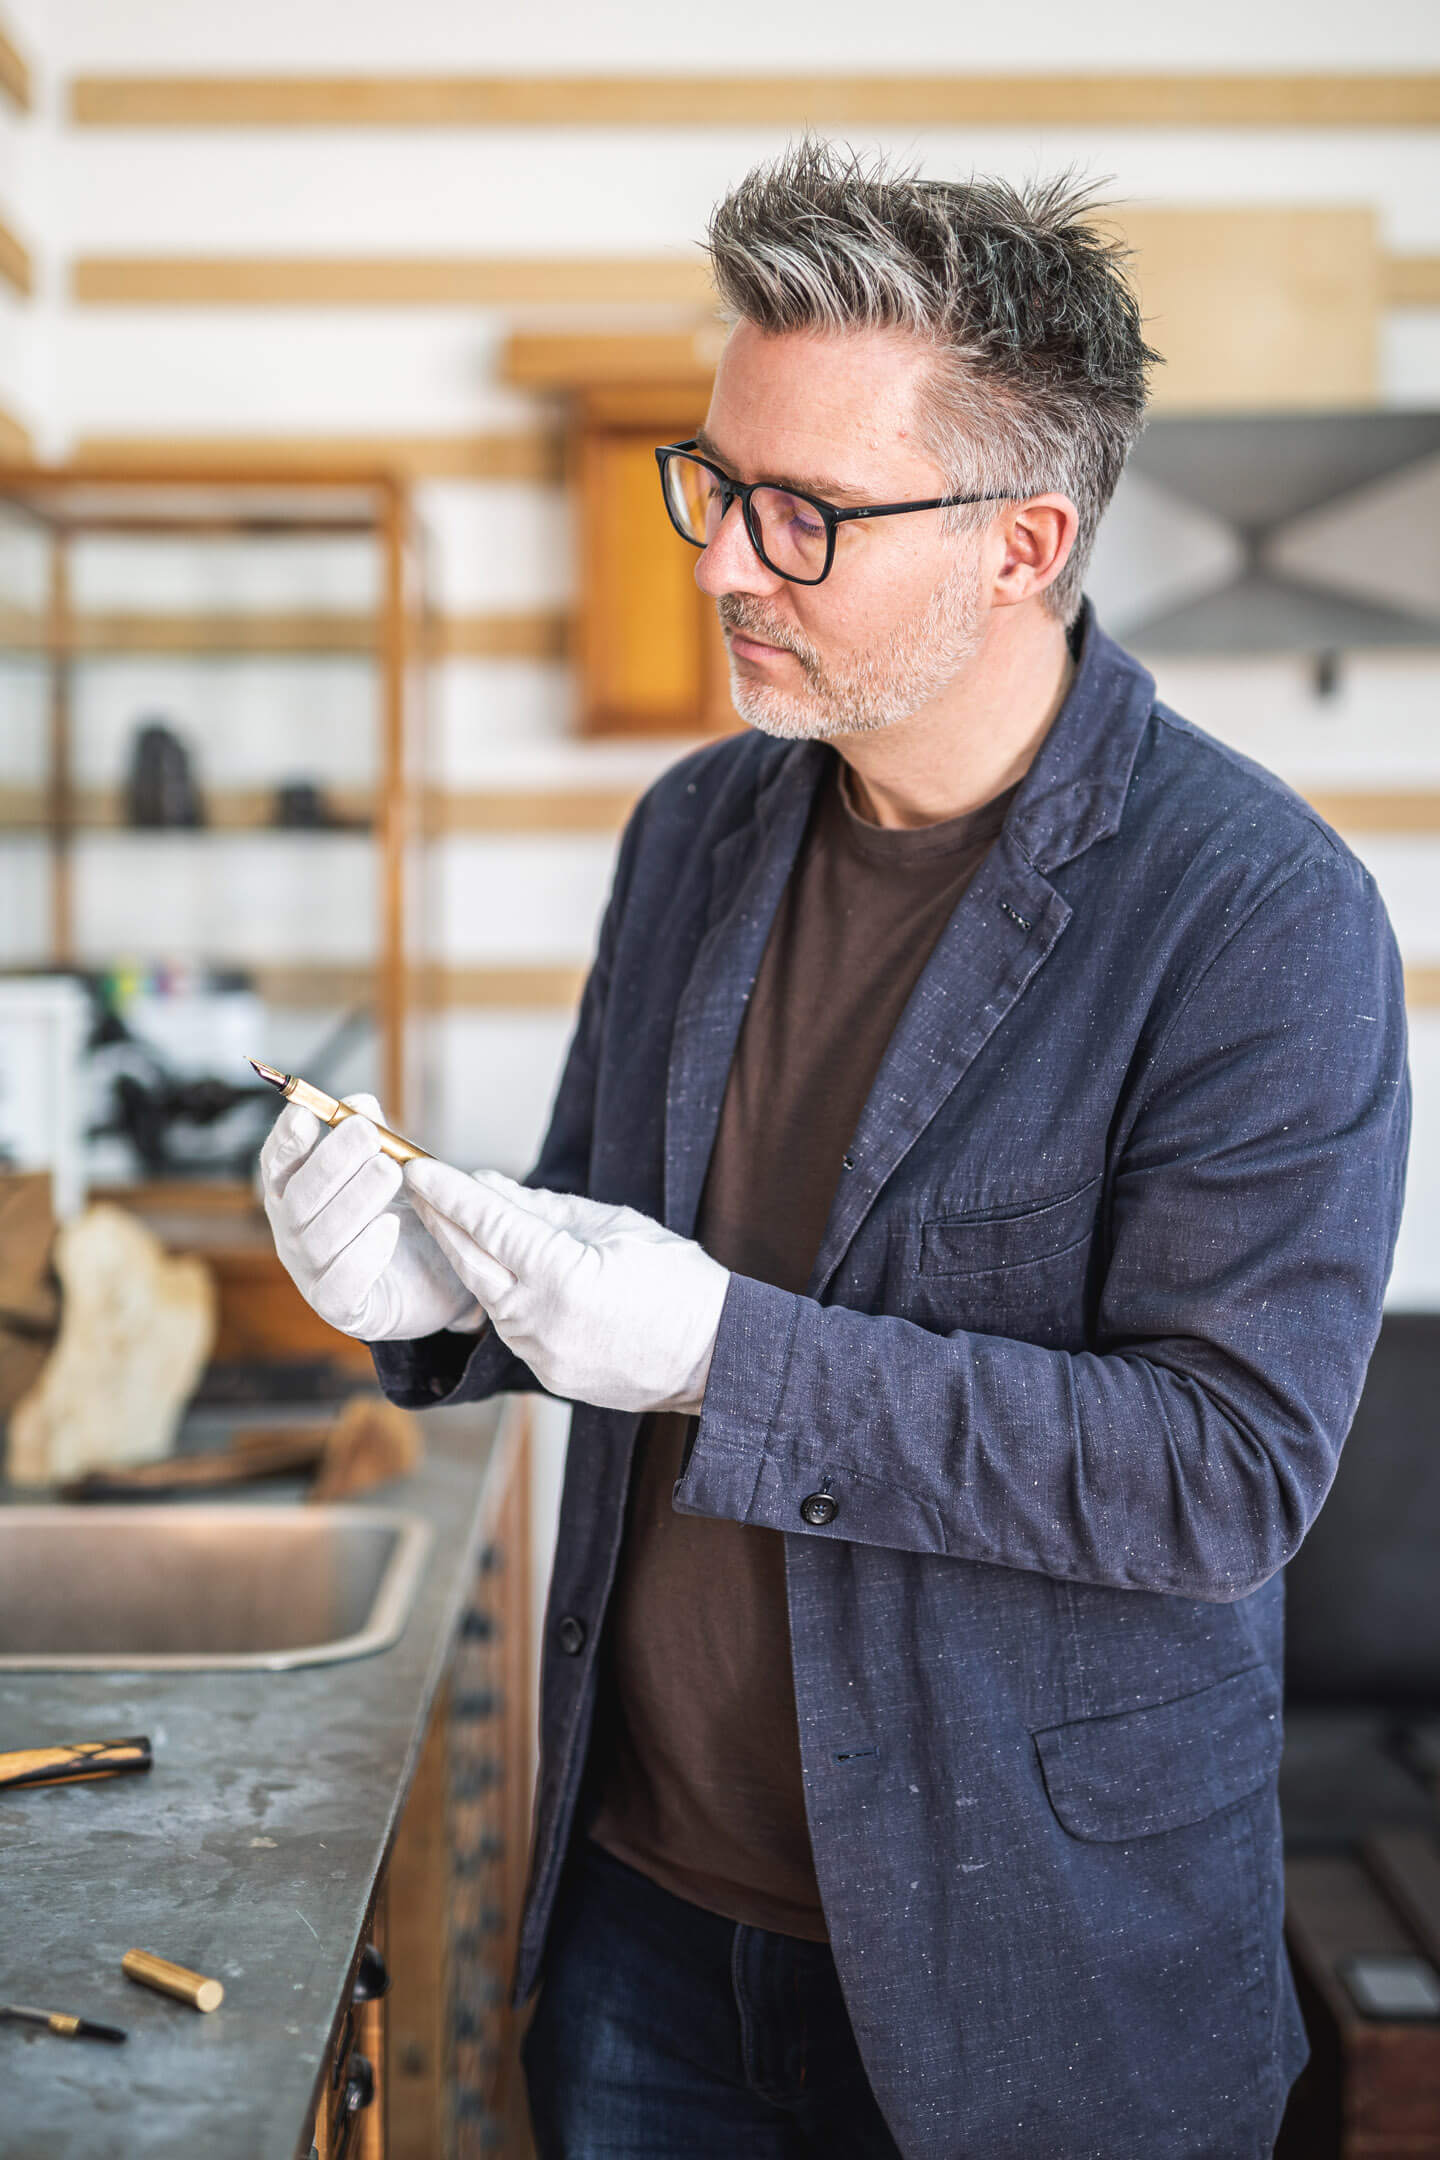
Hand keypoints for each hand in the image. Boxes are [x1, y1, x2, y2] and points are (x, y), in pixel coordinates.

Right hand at [259, 1094, 484, 1341]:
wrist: (437, 1281)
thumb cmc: (401, 1217)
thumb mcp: (389, 1170)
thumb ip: (374, 1139)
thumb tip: (360, 1103)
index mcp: (296, 1194)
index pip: (277, 1165)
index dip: (286, 1140)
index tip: (305, 1114)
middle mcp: (295, 1234)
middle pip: (297, 1198)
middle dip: (331, 1161)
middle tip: (368, 1132)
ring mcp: (313, 1274)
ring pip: (318, 1239)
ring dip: (354, 1200)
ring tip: (390, 1170)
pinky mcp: (342, 1309)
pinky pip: (340, 1287)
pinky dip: (362, 1256)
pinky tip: (389, 1227)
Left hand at [404, 1160, 729, 1413]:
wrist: (718, 1357)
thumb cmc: (679, 1281)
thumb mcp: (616, 1226)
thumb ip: (546, 1208)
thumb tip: (491, 1186)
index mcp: (560, 1275)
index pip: (488, 1222)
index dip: (449, 1191)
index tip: (419, 1166)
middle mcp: (540, 1319)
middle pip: (470, 1260)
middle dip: (440, 1220)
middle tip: (415, 1186)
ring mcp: (540, 1353)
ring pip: (486, 1294)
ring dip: (466, 1256)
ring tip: (449, 1219)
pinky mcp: (547, 1373)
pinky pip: (509, 1324)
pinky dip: (496, 1291)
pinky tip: (490, 1267)